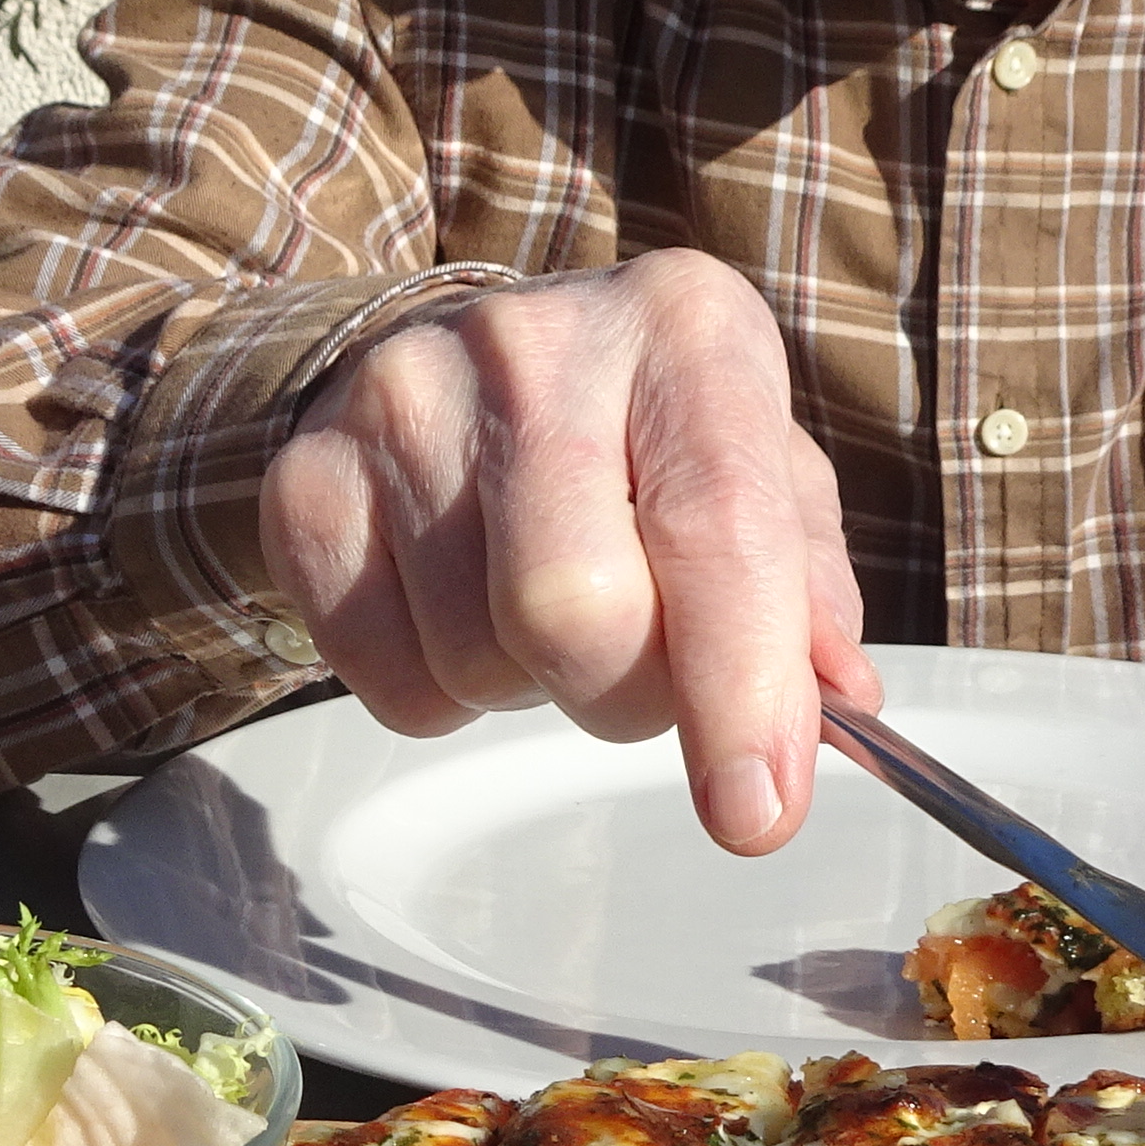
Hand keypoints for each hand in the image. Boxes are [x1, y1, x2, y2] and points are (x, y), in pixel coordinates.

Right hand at [258, 254, 874, 853]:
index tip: (757, 814)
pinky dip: (440, 695)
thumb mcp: (755, 474)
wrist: (461, 368)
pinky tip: (463, 612)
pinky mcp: (306, 479)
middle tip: (637, 670)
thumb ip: (806, 591)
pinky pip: (381, 677)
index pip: (718, 529)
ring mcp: (400, 402)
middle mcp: (533, 343)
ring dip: (531, 689)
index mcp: (683, 331)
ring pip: (477, 657)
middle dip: (623, 695)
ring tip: (541, 613)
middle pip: (572, 609)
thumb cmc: (640, 439)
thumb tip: (838, 703)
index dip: (741, 689)